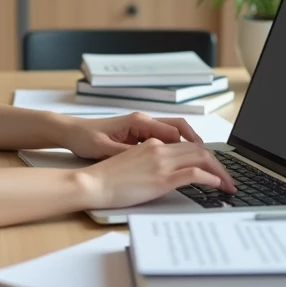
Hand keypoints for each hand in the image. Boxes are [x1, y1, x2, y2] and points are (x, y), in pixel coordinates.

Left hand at [56, 111, 205, 159]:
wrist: (72, 132)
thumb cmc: (86, 138)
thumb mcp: (105, 148)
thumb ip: (128, 152)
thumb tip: (149, 157)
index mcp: (139, 122)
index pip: (175, 131)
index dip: (193, 145)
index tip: (206, 159)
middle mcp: (144, 122)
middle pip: (180, 130)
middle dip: (198, 146)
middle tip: (213, 163)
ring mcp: (142, 128)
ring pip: (174, 135)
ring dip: (189, 147)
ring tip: (204, 164)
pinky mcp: (138, 136)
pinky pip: (164, 140)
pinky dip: (176, 149)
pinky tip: (181, 163)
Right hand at [74, 138, 236, 209]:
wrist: (92, 183)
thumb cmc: (106, 177)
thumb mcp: (132, 162)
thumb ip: (150, 161)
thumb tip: (165, 171)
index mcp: (152, 142)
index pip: (188, 144)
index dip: (206, 155)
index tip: (214, 168)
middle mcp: (160, 148)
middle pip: (200, 150)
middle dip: (219, 164)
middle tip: (228, 178)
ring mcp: (161, 162)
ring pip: (202, 158)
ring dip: (220, 172)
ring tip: (228, 185)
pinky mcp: (161, 178)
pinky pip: (194, 173)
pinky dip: (211, 178)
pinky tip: (217, 185)